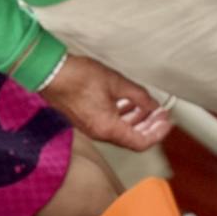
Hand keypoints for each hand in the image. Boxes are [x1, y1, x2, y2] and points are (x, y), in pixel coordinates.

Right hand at [40, 55, 171, 151]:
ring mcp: (91, 127)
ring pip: (121, 132)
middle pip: (132, 139)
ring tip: (147, 107)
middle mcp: (99, 132)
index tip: (167, 122)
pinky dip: (123, 117)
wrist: (49, 73)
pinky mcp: (85, 119)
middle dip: (150, 127)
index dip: (158, 133)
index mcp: (108, 128)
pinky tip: (127, 103)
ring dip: (137, 121)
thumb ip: (139, 96)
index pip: (141, 142)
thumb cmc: (76, 77)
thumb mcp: (116, 82)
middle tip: (161, 114)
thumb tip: (152, 105)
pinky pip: (110, 124)